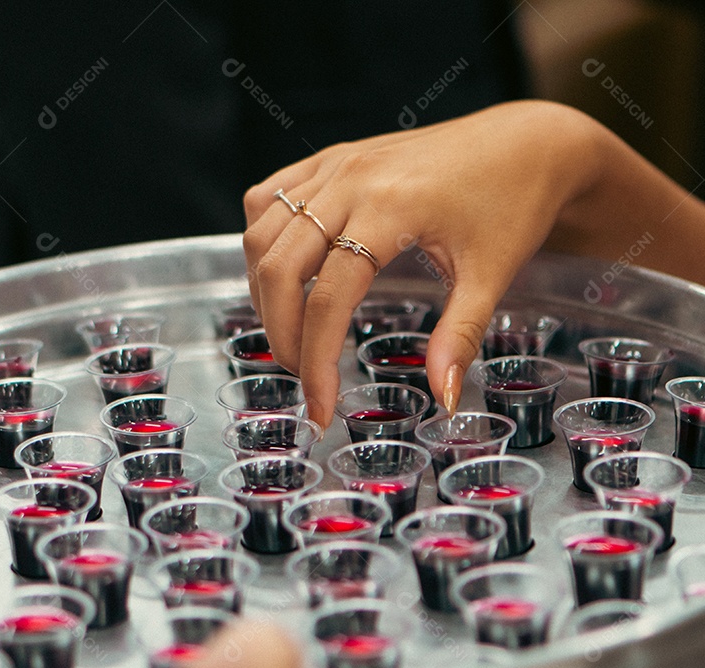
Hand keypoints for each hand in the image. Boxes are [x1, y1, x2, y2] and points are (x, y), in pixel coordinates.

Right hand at [242, 100, 602, 426]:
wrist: (526, 141)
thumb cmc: (514, 201)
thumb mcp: (492, 275)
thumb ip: (458, 336)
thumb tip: (442, 397)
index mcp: (390, 208)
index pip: (328, 298)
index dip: (316, 361)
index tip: (321, 406)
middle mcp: (350, 181)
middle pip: (279, 269)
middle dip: (280, 334)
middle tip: (302, 374)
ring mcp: (334, 165)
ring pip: (262, 235)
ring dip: (262, 291)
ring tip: (290, 332)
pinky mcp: (330, 159)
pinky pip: (267, 198)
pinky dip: (261, 240)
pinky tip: (280, 271)